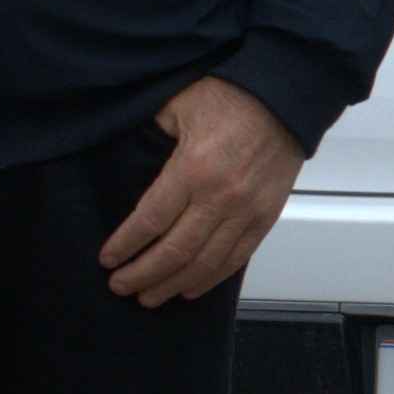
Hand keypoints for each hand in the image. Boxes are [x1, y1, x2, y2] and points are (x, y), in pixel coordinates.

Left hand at [102, 73, 305, 306]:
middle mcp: (221, 197)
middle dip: (142, 275)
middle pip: (174, 252)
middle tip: (120, 286)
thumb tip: (132, 156)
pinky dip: (210, 279)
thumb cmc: (231, 95)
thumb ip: (153, 134)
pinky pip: (235, 259)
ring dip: (172, 285)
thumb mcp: (178, 104)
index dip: (125, 245)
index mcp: (193, 168)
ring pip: (204, 264)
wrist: (285, 97)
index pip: (150, 220)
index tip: (108, 259)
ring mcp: (247, 212)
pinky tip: (188, 289)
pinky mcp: (266, 218)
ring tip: (148, 297)